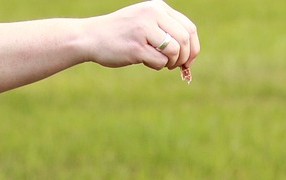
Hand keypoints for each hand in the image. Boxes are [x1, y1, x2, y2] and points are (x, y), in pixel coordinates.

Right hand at [81, 2, 199, 73]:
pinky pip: (160, 61)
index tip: (187, 60)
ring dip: (171, 63)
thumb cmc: (122, 33)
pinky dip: (157, 66)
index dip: (193, 48)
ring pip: (174, 51)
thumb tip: (189, 52)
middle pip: (185, 40)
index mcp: (158, 7)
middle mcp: (153, 14)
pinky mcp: (136, 47)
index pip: (189, 28)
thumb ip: (166, 29)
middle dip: (184, 58)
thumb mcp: (146, 22)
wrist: (93, 36)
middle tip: (175, 66)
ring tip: (161, 63)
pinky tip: (146, 61)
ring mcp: (144, 30)